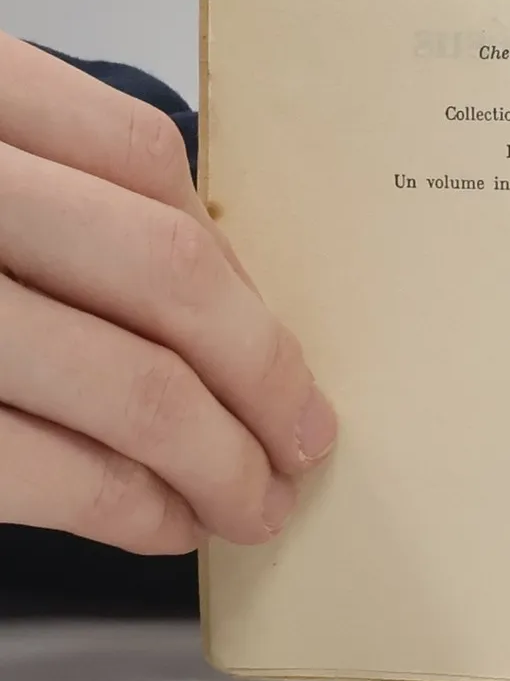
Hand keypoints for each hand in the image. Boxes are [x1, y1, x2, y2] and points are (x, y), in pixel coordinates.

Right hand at [0, 34, 333, 551]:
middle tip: (305, 437)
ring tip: (250, 502)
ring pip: (122, 381)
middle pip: (163, 274)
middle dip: (259, 372)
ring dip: (215, 460)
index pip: (139, 158)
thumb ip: (39, 182)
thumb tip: (211, 284)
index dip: (228, 256)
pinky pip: (34, 467)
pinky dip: (125, 504)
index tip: (277, 330)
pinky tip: (163, 523)